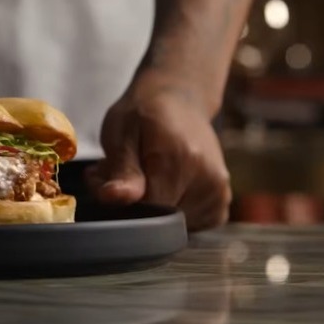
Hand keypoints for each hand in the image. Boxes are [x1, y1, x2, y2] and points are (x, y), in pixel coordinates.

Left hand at [87, 75, 231, 230]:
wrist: (179, 98)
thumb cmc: (144, 113)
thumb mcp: (122, 131)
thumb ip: (121, 169)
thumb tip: (112, 198)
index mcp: (181, 159)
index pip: (144, 208)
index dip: (119, 199)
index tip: (103, 177)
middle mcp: (208, 180)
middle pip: (156, 217)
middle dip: (131, 202)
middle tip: (116, 172)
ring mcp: (219, 194)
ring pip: (170, 224)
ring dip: (148, 206)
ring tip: (139, 175)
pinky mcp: (220, 204)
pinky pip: (187, 224)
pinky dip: (168, 211)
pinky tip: (160, 186)